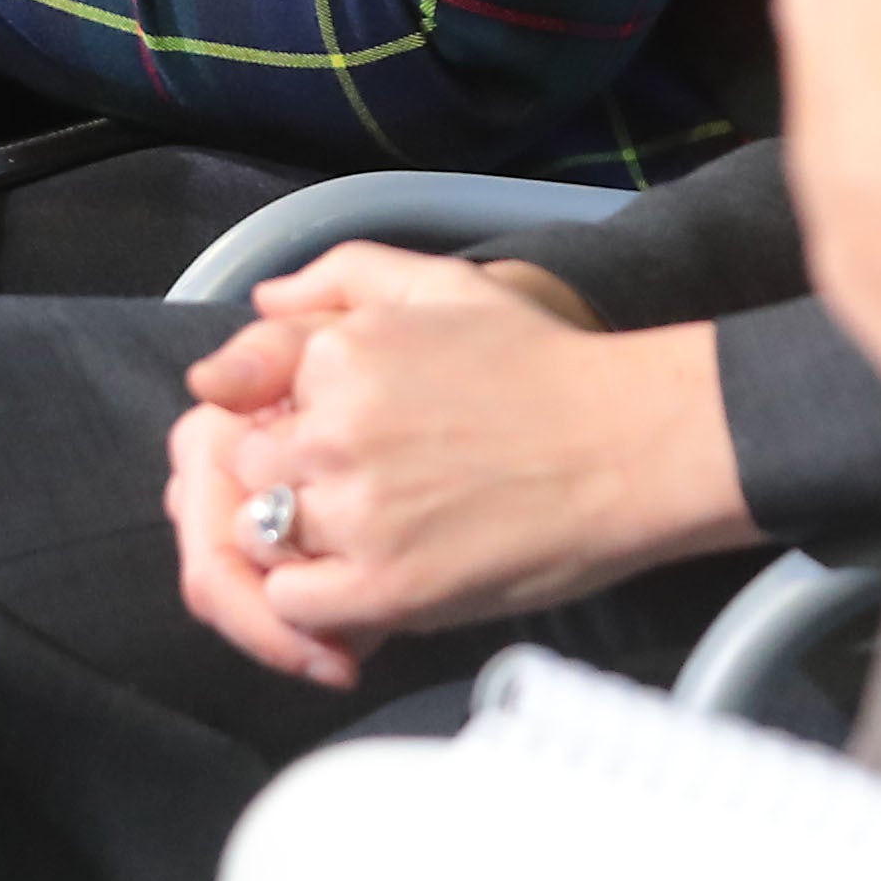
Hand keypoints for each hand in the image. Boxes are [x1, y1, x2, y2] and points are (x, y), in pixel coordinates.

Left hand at [161, 246, 737, 691]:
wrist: (635, 446)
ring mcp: (354, 510)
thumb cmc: (547, 364)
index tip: (333, 441)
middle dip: (285, 482)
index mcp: (339, 351)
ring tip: (367, 539)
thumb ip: (340, 277)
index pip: (244, 397)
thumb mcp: (444, 283)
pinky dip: (317, 602)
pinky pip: (293, 604)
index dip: (283, 424)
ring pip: (260, 537)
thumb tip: (260, 303)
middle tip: (355, 496)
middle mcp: (332, 427)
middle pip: (247, 469)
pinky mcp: (384, 586)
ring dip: (297, 543)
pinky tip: (372, 582)